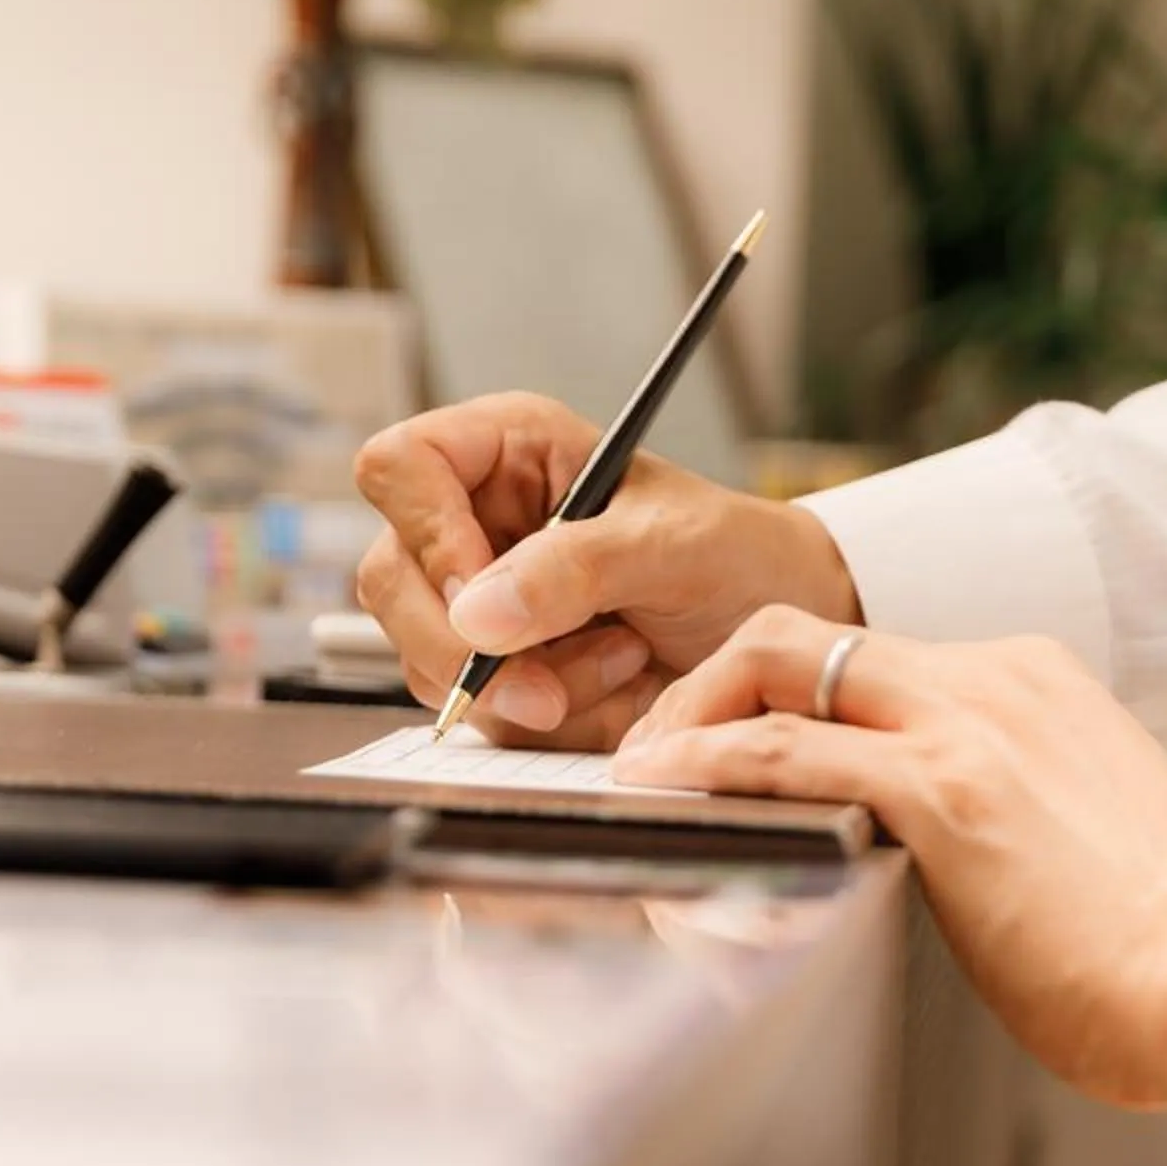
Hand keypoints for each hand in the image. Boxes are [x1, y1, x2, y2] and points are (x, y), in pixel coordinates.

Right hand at [353, 393, 861, 749]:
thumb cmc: (736, 555)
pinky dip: (539, 716)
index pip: (401, 467)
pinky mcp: (495, 666)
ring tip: (616, 661)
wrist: (773, 633)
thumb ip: (576, 567)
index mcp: (508, 449)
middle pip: (393, 578)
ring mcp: (478, 598)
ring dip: (521, 685)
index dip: (426, 532)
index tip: (483, 594)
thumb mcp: (672, 543)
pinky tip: (605, 688)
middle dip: (467, 646)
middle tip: (547, 684)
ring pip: (425, 655)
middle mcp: (476, 519)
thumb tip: (479, 615)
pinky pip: (472, 707)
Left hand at [616, 608, 1166, 1108]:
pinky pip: (788, 753)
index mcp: (1033, 685)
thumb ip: (1000, 817)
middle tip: (659, 748)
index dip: (777, 692)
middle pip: (808, 637)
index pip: (870, 659)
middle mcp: (997, 679)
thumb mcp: (1074, 839)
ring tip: (641, 771)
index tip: (729, 740)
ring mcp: (971, 726)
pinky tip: (663, 789)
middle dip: (713, 683)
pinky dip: (706, 763)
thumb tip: (939, 859)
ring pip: (782, 667)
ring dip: (690, 717)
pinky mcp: (947, 792)